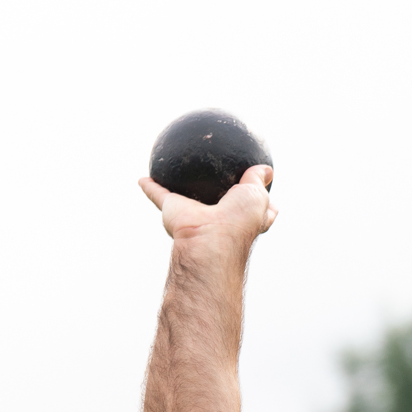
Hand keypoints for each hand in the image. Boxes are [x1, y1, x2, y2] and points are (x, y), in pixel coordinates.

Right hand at [138, 164, 275, 249]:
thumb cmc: (238, 222)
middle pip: (219, 206)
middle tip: (218, 178)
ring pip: (184, 200)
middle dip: (220, 196)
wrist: (210, 241)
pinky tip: (143, 177)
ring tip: (174, 173)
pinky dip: (151, 187)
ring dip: (178, 191)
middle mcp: (218, 221)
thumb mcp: (257, 197)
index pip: (256, 212)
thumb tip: (268, 169)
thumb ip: (258, 181)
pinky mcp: (173, 213)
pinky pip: (159, 196)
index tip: (262, 188)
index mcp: (242, 221)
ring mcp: (194, 217)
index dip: (260, 201)